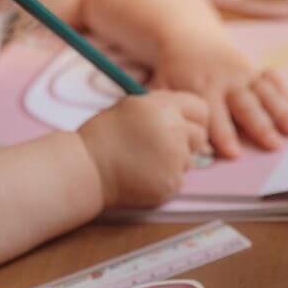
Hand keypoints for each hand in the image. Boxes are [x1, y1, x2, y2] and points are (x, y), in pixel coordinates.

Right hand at [77, 91, 208, 207]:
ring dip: (174, 162)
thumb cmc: (104, 137)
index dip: (194, 119)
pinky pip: (179, 180)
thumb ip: (162, 107)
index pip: (201, 109)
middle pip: (200, 136)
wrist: (86, 169)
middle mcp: (173, 129)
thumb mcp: (132, 107)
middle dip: (187, 142)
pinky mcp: (172, 181)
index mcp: (163, 106)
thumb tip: (188, 116)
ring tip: (145, 162)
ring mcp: (175, 157)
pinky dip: (165, 180)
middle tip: (161, 148)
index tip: (183, 127)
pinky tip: (143, 176)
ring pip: (190, 160)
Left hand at [150, 32, 287, 157]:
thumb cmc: (173, 71)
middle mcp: (225, 81)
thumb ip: (163, 108)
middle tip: (273, 146)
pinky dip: (284, 92)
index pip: (214, 117)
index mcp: (201, 89)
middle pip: (245, 107)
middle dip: (260, 127)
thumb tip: (161, 135)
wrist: (187, 36)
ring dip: (280, 112)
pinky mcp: (253, 67)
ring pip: (264, 94)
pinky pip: (271, 78)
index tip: (234, 154)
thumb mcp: (161, 86)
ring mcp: (242, 73)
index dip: (223, 136)